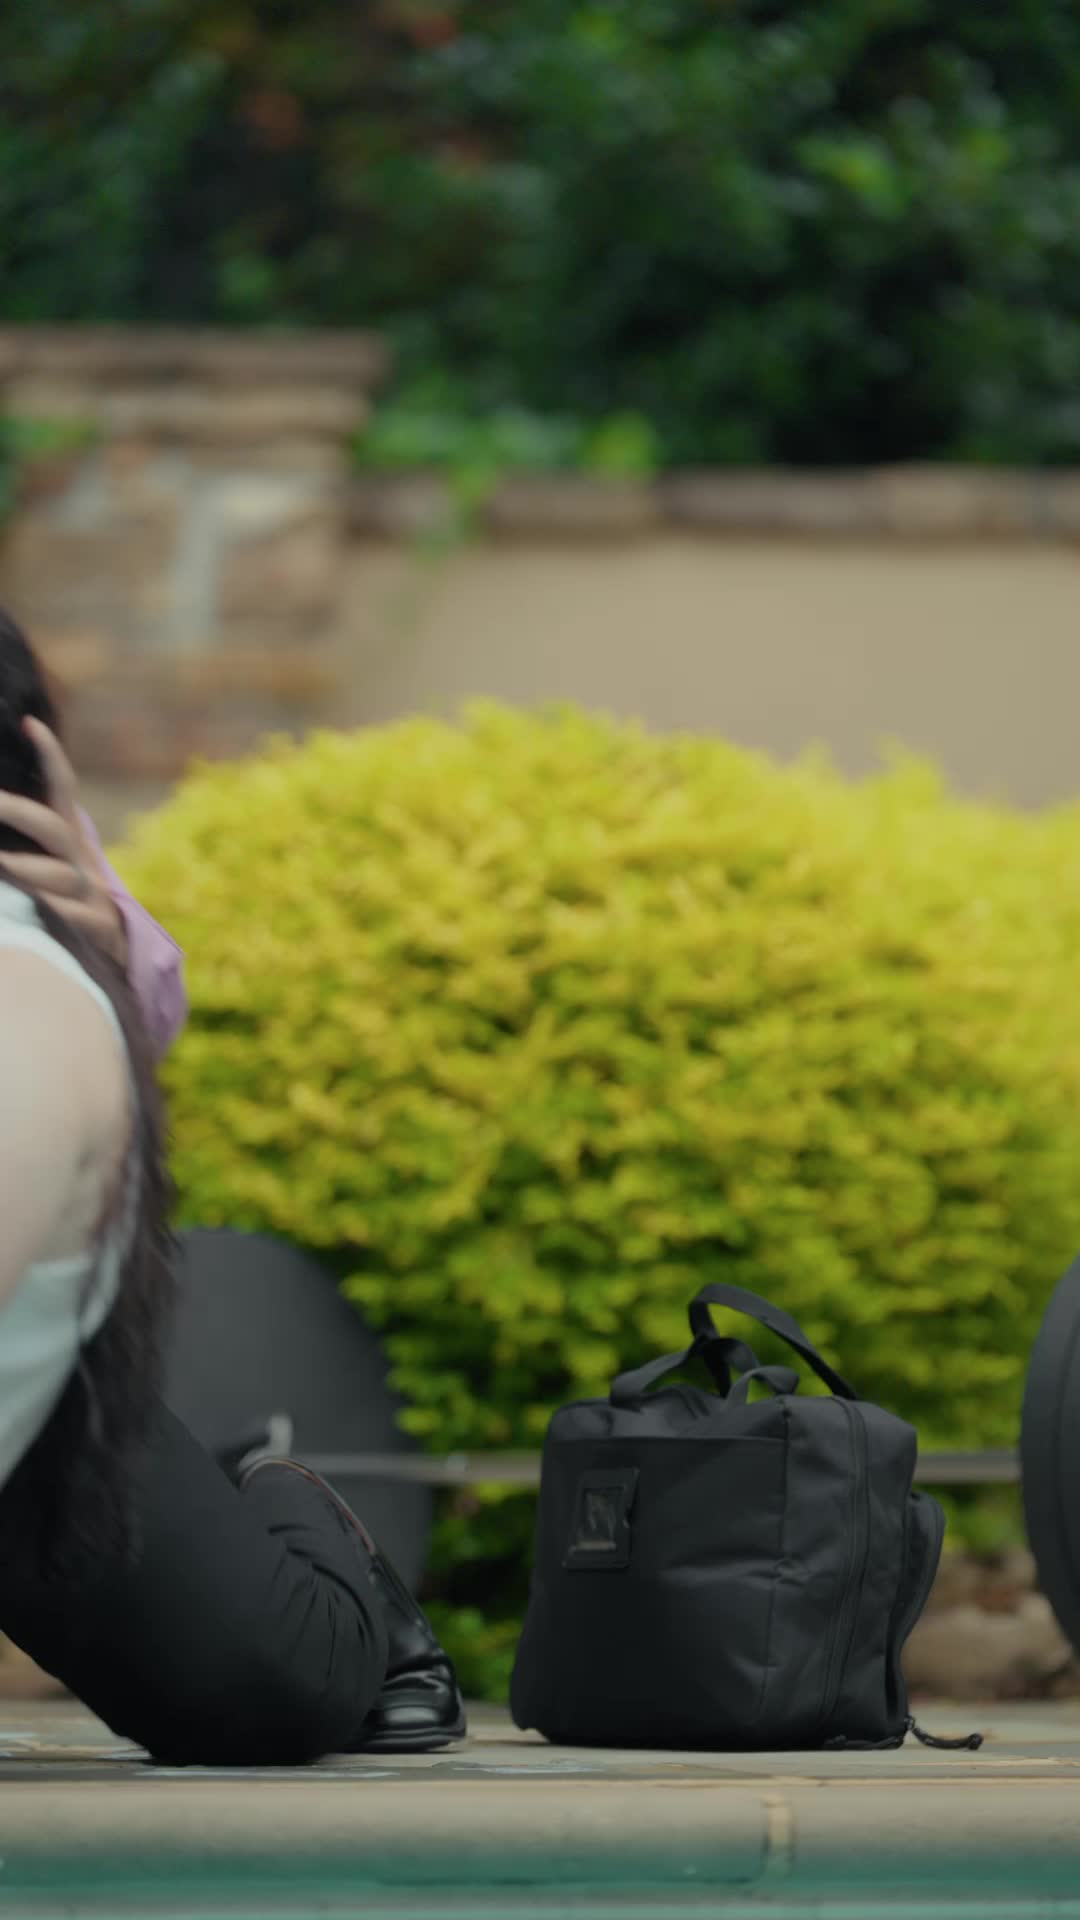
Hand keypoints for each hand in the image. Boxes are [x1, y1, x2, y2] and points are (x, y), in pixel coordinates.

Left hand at [0, 719, 128, 968]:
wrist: (117, 956)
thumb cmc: (68, 908)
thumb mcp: (52, 871)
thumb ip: (24, 849)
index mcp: (70, 843)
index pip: (64, 790)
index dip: (50, 756)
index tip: (31, 724)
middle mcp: (82, 862)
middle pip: (54, 829)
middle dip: (17, 813)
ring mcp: (93, 896)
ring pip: (60, 876)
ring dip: (26, 869)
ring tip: (1, 864)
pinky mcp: (98, 929)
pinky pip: (73, 918)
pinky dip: (50, 912)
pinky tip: (27, 909)